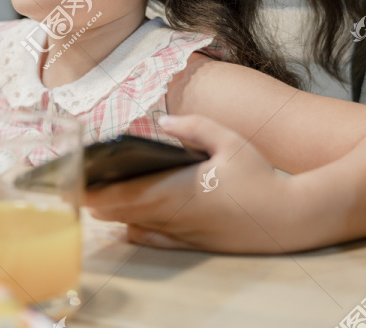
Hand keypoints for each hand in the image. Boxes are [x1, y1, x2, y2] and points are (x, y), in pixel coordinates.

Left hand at [84, 115, 294, 253]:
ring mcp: (181, 234)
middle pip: (122, 212)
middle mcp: (173, 216)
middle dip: (98, 200)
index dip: (96, 190)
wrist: (289, 218)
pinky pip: (155, 240)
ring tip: (95, 197)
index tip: (76, 181)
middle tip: (77, 185)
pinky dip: (136, 230)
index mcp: (177, 190)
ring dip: (114, 213)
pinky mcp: (192, 243)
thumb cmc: (259, 177)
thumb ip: (193, 127)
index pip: (124, 193)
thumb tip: (162, 122)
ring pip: (135, 225)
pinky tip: (127, 221)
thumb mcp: (229, 140)